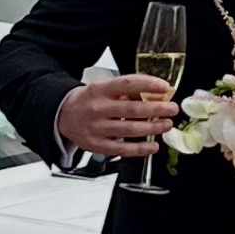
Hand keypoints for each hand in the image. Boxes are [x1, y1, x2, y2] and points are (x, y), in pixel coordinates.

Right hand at [57, 75, 178, 158]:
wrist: (62, 115)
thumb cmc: (89, 100)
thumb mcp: (103, 88)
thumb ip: (126, 91)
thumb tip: (154, 95)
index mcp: (99, 90)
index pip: (126, 84)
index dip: (148, 85)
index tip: (165, 87)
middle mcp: (98, 108)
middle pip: (132, 109)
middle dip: (157, 109)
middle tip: (172, 109)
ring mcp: (97, 128)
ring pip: (130, 130)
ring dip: (153, 128)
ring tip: (167, 125)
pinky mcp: (98, 145)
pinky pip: (123, 149)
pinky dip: (141, 149)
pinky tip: (154, 146)